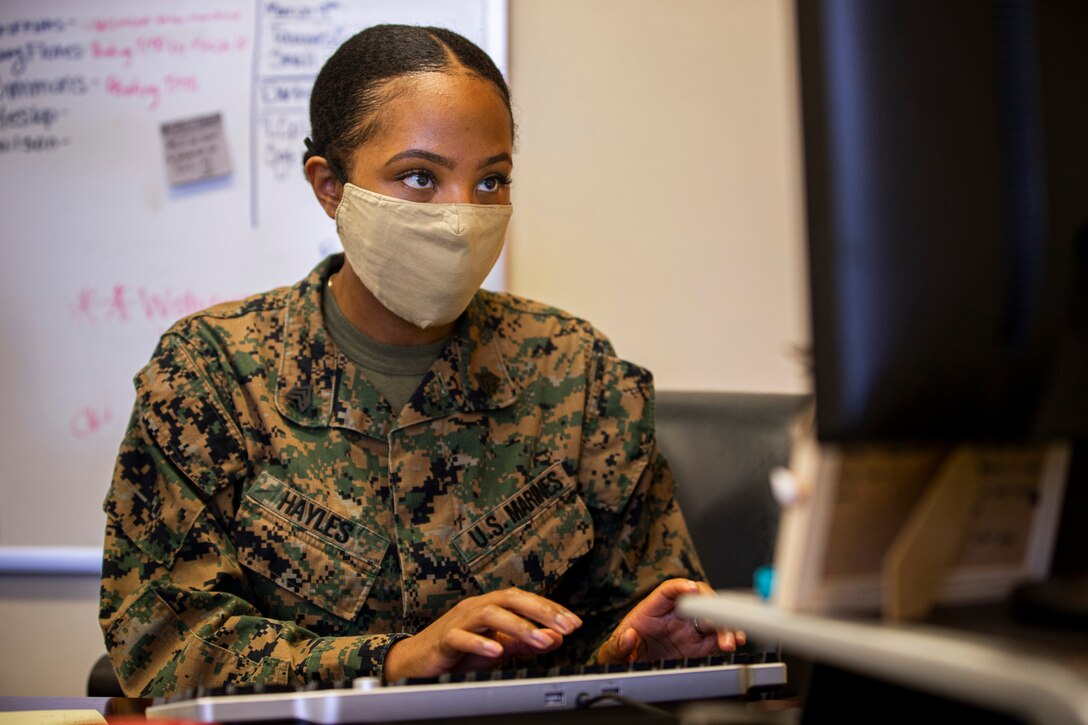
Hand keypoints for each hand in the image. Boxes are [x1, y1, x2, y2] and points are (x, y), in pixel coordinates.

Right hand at [383, 587, 581, 681]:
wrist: (416, 661)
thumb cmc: (458, 651)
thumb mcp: (497, 646)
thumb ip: (524, 642)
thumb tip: (555, 638)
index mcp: (492, 605)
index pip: (525, 600)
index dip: (551, 609)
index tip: (575, 623)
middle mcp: (477, 606)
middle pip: (511, 599)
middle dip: (542, 611)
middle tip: (567, 627)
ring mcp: (459, 620)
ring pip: (490, 614)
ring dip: (519, 626)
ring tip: (541, 641)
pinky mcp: (444, 638)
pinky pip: (461, 636)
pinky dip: (481, 642)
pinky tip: (498, 651)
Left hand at [596, 579, 745, 663]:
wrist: (629, 667)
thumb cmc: (622, 649)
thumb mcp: (614, 649)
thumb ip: (619, 644)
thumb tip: (629, 636)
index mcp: (653, 608)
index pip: (669, 590)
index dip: (682, 586)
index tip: (692, 589)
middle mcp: (674, 614)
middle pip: (698, 601)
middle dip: (711, 608)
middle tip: (717, 621)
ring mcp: (688, 628)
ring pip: (711, 619)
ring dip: (724, 626)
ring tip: (731, 638)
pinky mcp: (696, 645)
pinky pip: (714, 639)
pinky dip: (725, 640)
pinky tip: (732, 643)